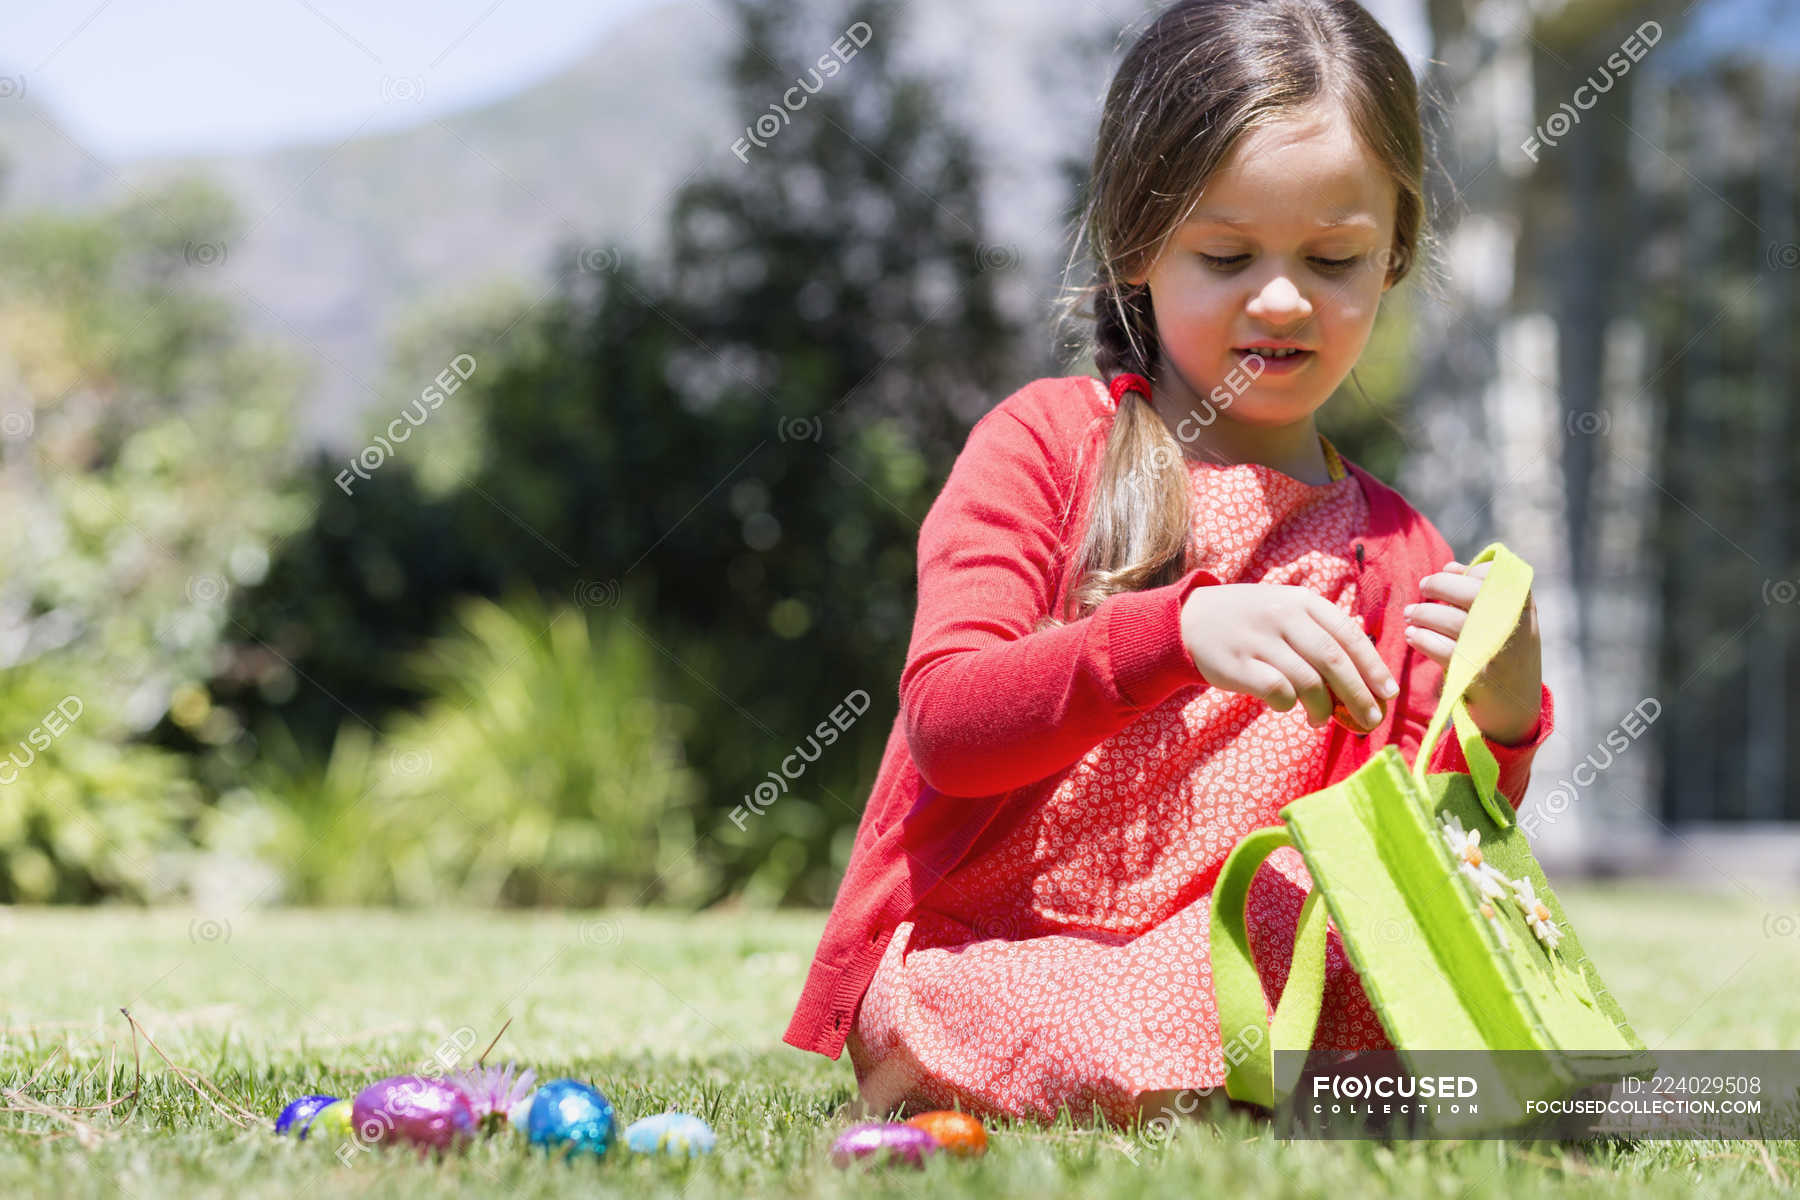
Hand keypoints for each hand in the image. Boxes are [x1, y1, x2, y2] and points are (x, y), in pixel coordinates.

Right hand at [1180, 583, 1398, 730]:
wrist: (1190, 620)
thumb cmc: (1250, 621)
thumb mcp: (1287, 610)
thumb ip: (1322, 632)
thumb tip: (1365, 672)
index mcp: (1303, 602)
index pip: (1349, 635)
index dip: (1373, 667)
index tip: (1389, 693)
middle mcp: (1284, 616)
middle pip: (1334, 660)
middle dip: (1359, 694)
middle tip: (1372, 719)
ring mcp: (1260, 640)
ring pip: (1308, 681)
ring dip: (1323, 708)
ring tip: (1322, 721)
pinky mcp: (1238, 664)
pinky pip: (1278, 692)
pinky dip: (1289, 705)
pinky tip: (1288, 709)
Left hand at [1404, 559, 1542, 744]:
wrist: (1515, 709)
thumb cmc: (1505, 656)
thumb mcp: (1508, 623)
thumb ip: (1483, 592)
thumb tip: (1451, 567)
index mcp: (1525, 608)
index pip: (1492, 576)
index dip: (1463, 573)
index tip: (1444, 573)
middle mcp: (1516, 627)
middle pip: (1469, 594)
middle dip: (1439, 586)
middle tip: (1422, 588)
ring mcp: (1497, 651)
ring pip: (1451, 621)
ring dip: (1424, 614)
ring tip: (1410, 615)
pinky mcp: (1478, 675)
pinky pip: (1441, 649)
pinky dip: (1422, 639)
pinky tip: (1412, 635)